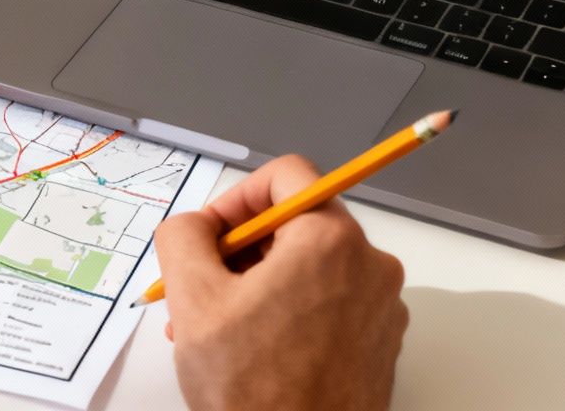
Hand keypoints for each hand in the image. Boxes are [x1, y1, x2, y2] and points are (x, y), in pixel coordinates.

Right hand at [153, 155, 407, 410]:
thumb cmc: (255, 393)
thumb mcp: (194, 301)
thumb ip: (183, 238)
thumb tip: (191, 225)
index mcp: (330, 240)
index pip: (287, 175)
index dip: (236, 198)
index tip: (209, 233)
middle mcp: (369, 264)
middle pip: (298, 225)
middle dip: (240, 253)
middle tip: (200, 288)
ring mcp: (381, 307)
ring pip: (312, 269)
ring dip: (260, 287)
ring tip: (217, 330)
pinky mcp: (380, 343)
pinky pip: (332, 306)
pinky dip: (291, 314)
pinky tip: (253, 351)